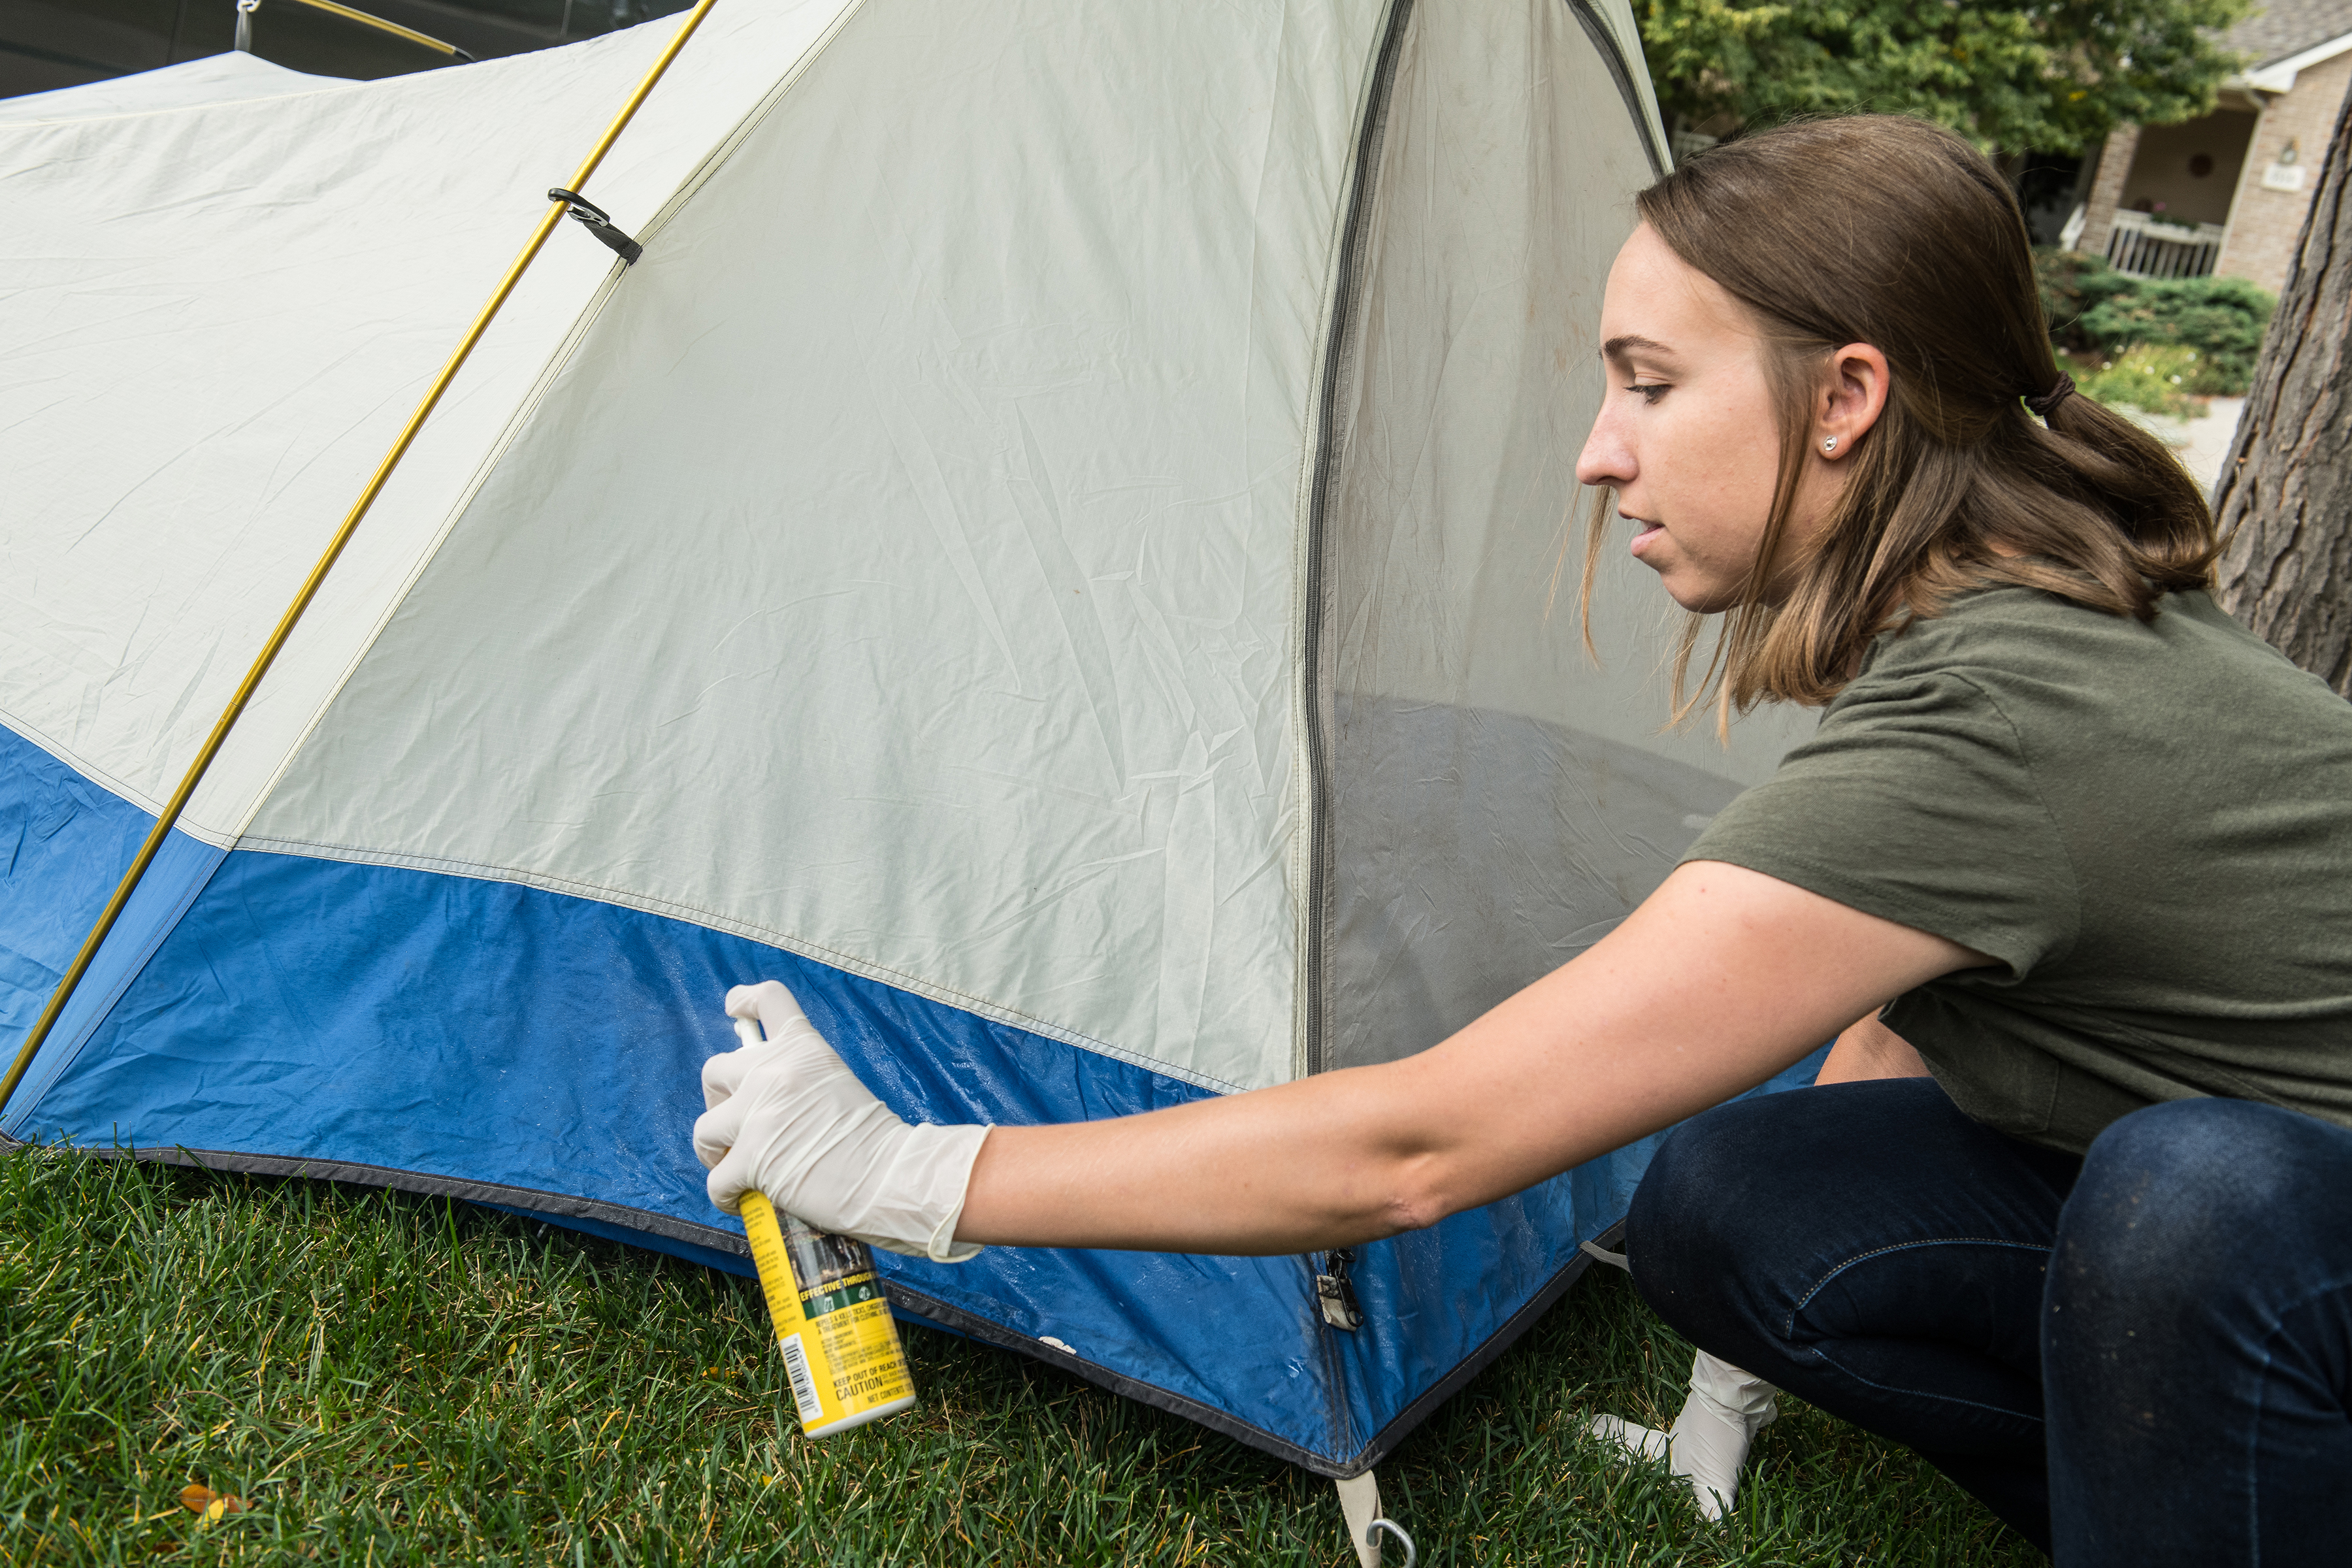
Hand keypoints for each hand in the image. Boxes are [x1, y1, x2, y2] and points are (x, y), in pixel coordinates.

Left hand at [692, 979, 989, 1262]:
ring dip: (713, 1151)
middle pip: (715, 1070)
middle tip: (733, 1126)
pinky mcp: (753, 1159)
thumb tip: (764, 1102)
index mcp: (805, 1048)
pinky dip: (723, 1194)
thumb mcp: (838, 1085)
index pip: (767, 999)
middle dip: (716, 1100)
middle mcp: (776, 1072)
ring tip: (732, 1169)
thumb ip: (800, 1080)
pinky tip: (739, 1200)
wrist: (895, 1175)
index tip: (733, 1009)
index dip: (743, 1001)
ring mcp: (760, 1114)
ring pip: (703, 1129)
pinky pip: (715, 1179)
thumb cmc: (877, 1141)